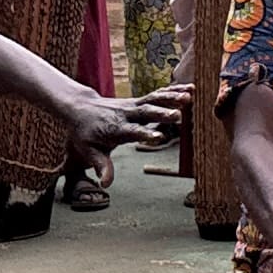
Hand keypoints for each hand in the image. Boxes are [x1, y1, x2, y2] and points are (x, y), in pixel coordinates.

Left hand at [67, 87, 185, 163]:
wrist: (82, 108)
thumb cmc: (87, 133)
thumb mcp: (90, 151)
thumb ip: (101, 166)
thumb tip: (106, 184)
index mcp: (115, 128)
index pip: (131, 131)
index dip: (144, 134)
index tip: (158, 137)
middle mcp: (127, 114)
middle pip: (146, 112)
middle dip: (162, 113)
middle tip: (178, 115)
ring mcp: (134, 105)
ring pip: (154, 99)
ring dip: (171, 97)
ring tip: (189, 96)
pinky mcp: (140, 100)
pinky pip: (158, 94)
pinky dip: (173, 91)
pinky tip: (190, 89)